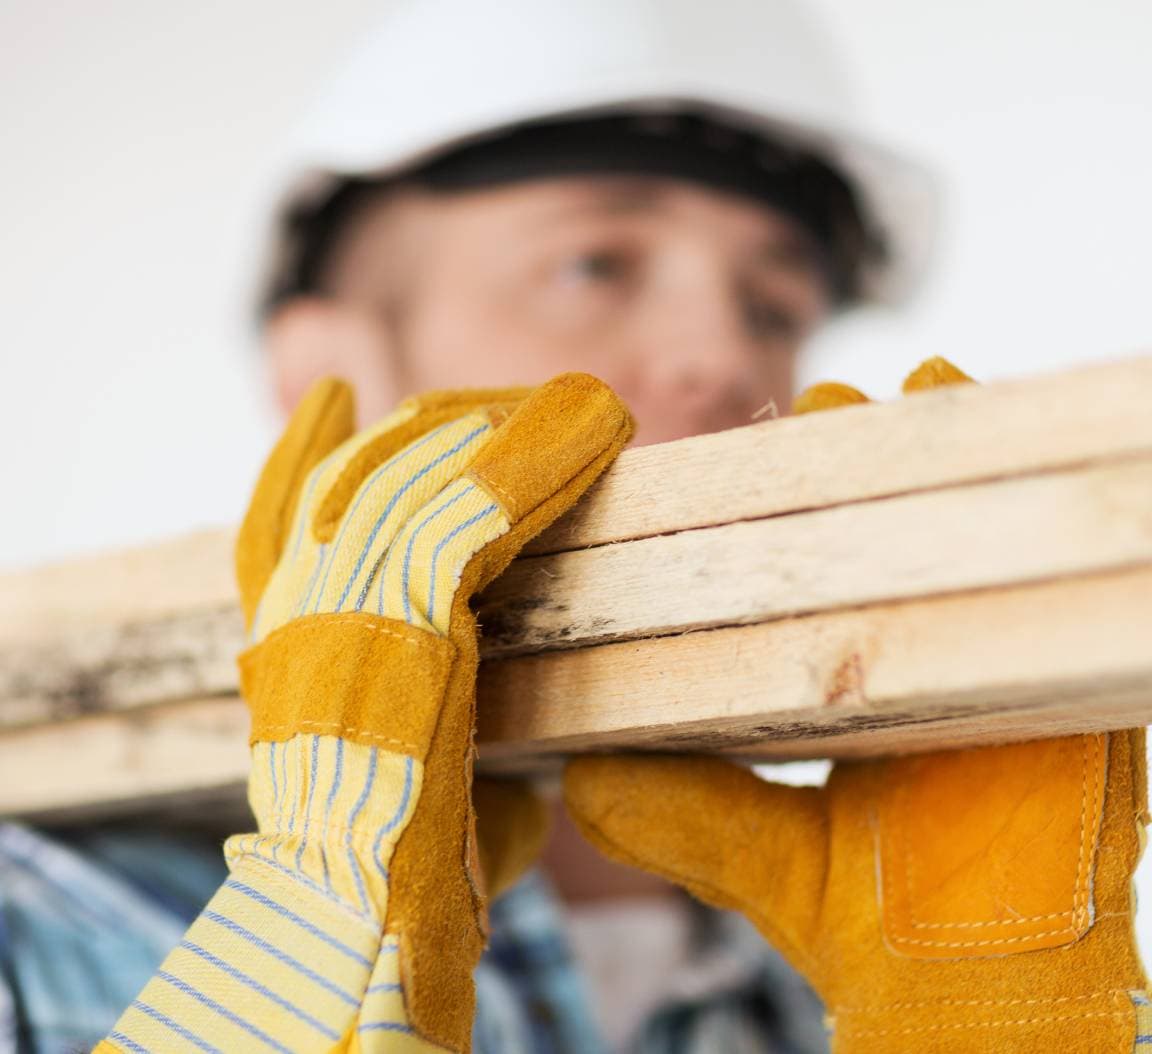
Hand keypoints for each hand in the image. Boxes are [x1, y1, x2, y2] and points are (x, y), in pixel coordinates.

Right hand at [236, 372, 630, 1050]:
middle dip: (440, 424)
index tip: (333, 396)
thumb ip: (445, 742)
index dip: (301, 449)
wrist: (355, 930)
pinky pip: (483, 509)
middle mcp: (295, 608)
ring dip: (513, 428)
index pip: (276, 517)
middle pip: (362, 471)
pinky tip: (603, 426)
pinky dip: (549, 460)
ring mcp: (337, 604)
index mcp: (282, 645)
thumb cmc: (384, 886)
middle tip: (508, 400)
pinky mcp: (401, 614)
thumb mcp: (406, 784)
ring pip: (426, 472)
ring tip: (581, 404)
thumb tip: (532, 766)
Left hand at [565, 358, 1150, 1051]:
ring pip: (968, 526)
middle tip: (813, 405)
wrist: (968, 981)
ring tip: (904, 389)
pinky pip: (1059, 569)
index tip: (746, 447)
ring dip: (940, 452)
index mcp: (845, 679)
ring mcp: (991, 651)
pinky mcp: (1069, 671)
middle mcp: (914, 649)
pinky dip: (1027, 501)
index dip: (781, 504)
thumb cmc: (864, 917)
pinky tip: (992, 427)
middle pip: (887, 525)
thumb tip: (579, 781)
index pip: (809, 566)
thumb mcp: (749, 855)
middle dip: (856, 456)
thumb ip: (674, 815)